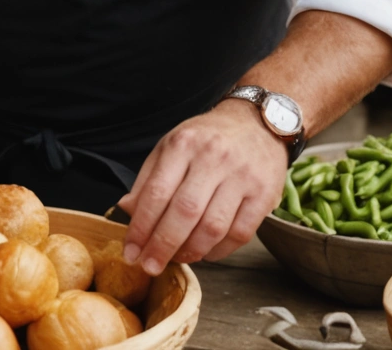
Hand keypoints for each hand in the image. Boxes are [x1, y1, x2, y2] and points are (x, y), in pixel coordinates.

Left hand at [115, 99, 286, 274]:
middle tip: (149, 267)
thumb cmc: (207, 139)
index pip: (157, 193)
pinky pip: (240, 234)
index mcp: (183, 144)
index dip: (141, 228)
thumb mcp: (171, 146)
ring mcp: (242, 176)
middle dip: (162, 246)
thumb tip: (127, 211)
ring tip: (178, 259)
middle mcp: (213, 157)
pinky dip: (220, 251)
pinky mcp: (265, 194)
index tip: (131, 252)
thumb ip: (148, 179)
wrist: (257, 123)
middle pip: (184, 213)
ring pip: (213, 227)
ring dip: (191, 252)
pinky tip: (205, 253)